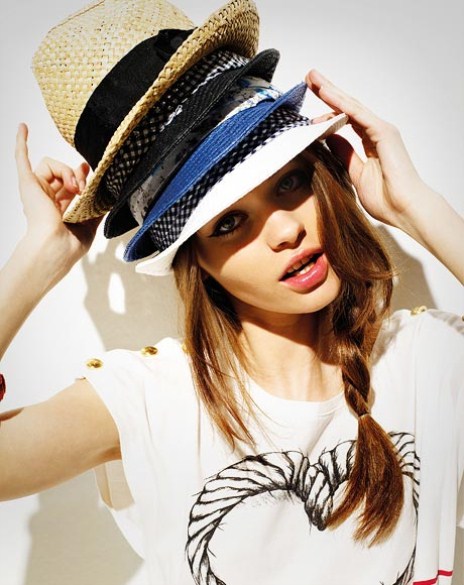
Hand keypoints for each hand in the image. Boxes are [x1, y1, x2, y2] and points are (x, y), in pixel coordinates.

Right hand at [15, 123, 99, 268]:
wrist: (55, 248)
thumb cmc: (69, 244)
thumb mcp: (89, 225)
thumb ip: (97, 209)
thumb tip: (106, 193)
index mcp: (58, 207)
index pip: (69, 182)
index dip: (79, 174)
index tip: (89, 170)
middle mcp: (45, 197)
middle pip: (63, 172)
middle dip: (77, 176)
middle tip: (84, 188)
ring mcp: (35, 189)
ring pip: (52, 164)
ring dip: (66, 171)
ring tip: (75, 187)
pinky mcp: (28, 184)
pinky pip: (22, 158)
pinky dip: (22, 142)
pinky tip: (24, 127)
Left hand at [305, 69, 427, 229]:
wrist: (405, 210)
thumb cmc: (386, 198)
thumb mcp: (355, 174)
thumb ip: (343, 154)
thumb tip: (329, 139)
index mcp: (371, 142)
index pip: (345, 120)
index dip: (328, 112)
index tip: (309, 110)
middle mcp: (377, 132)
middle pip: (347, 107)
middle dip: (327, 92)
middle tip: (309, 79)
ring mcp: (381, 130)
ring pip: (351, 106)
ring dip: (331, 91)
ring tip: (312, 79)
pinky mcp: (383, 132)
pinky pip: (357, 114)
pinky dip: (340, 102)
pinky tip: (325, 93)